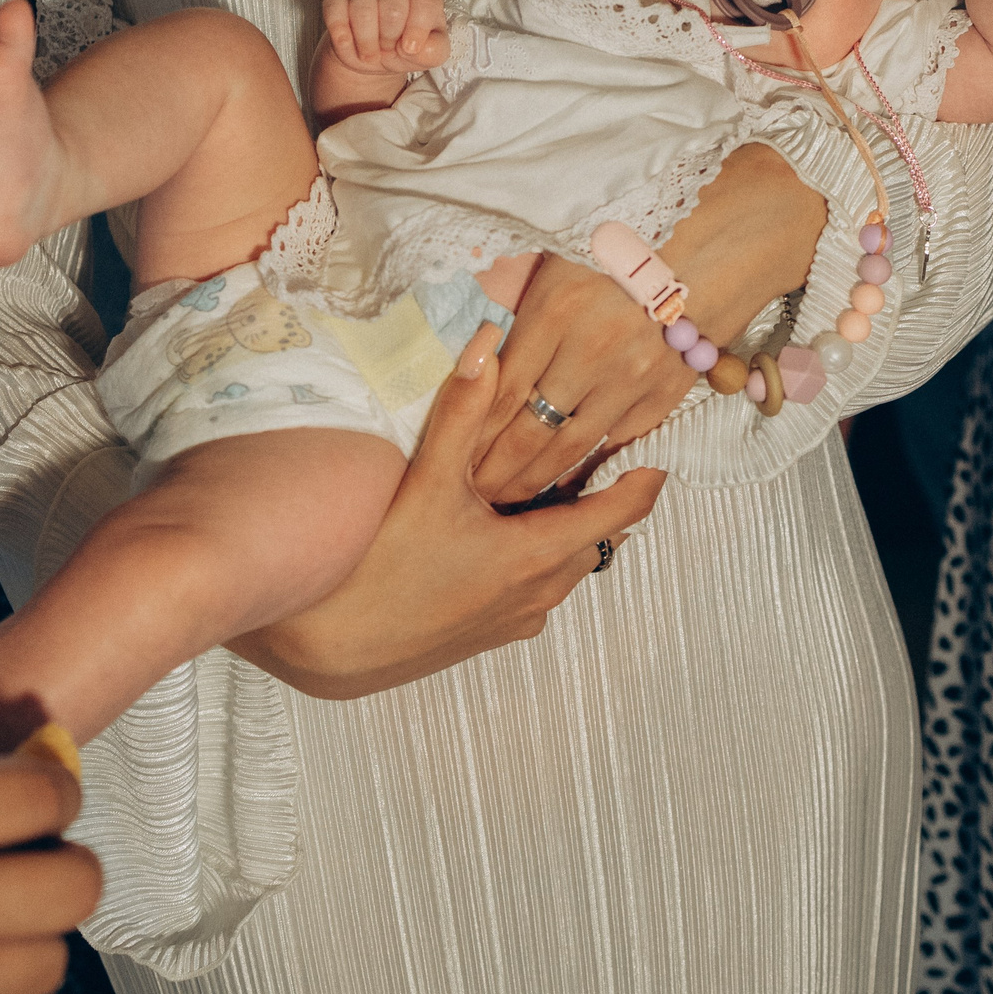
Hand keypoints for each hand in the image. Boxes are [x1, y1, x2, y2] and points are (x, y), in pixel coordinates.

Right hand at [229, 323, 666, 698]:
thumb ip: (462, 409)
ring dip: (567, 530)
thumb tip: (488, 344)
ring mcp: (515, 620)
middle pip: (595, 540)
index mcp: (534, 555)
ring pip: (565, 566)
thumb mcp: (424, 482)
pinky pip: (537, 589)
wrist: (331, 649)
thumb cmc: (378, 568)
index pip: (618, 514)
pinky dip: (538, 556)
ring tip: (552, 485)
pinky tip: (498, 532)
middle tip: (604, 453)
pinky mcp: (490, 635)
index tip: (660, 455)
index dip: (643, 482)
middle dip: (605, 499)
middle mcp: (537, 594)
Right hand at [322, 0, 448, 72]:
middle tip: (387, 50)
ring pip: (363, 10)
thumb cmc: (406, 47)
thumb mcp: (429, 53)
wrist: (374, 54)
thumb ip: (434, 50)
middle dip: (389, 40)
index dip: (417, 29)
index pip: (425, 0)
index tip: (409, 49)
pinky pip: (335, 12)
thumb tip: (416, 46)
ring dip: (366, 43)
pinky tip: (350, 47)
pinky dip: (342, 37)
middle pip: (393, 8)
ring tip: (370, 54)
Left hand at [473, 254, 695, 504]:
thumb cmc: (618, 251)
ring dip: (535, 480)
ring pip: (570, 447)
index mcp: (554, 311)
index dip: (472, 436)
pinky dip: (587, 467)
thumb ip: (518, 315)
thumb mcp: (556, 264)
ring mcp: (630, 377)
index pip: (500, 393)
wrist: (704, 254)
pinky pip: (616, 443)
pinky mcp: (663, 394)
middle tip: (475, 495)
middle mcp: (590, 350)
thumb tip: (477, 362)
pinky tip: (563, 484)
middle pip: (529, 430)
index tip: (456, 463)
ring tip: (509, 500)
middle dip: (496, 472)